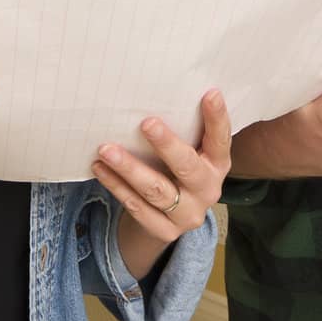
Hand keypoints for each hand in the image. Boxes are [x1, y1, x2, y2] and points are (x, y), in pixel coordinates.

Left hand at [92, 89, 231, 247]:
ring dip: (129, 168)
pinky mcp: (165, 231)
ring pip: (156, 191)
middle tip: (146, 123)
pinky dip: (116, 186)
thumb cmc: (179, 168)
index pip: (221, 139)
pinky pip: (137, 208)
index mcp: (218, 164)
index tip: (210, 93)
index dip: (217, 118)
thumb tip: (160, 89)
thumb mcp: (192, 150)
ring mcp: (188, 214)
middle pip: (187, 167)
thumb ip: (187, 129)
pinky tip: (100, 169)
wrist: (172, 217)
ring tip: (106, 149)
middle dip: (166, 145)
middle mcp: (208, 190)